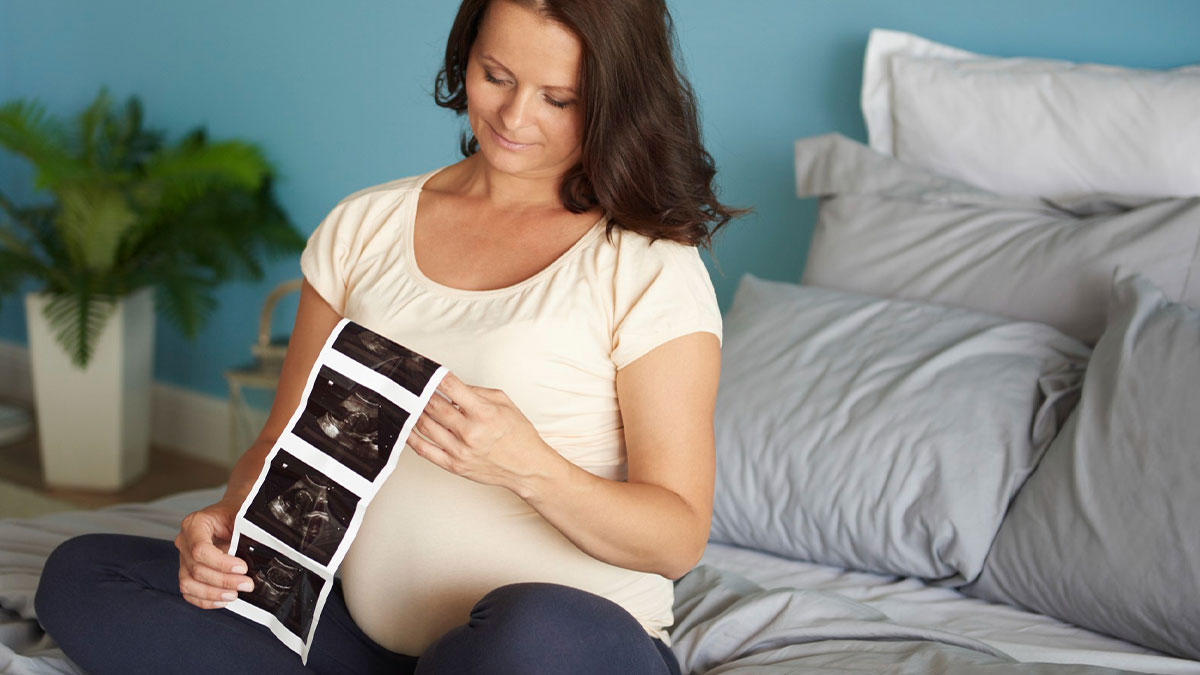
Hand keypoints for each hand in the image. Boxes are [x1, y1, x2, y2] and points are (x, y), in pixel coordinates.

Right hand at [174, 500, 254, 608]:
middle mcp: (185, 541)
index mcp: (195, 523)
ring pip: (189, 583)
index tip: (243, 568)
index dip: (221, 563)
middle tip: (247, 584)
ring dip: (213, 593)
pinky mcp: (186, 571)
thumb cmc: (235, 513)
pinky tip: (222, 600)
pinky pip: (189, 591)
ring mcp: (183, 557)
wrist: (228, 513)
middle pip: (197, 569)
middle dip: (223, 581)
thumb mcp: (242, 516)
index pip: (200, 549)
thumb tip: (263, 550)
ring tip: (235, 595)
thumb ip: (247, 532)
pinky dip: (204, 600)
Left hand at [408, 372, 559, 492]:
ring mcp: (460, 450)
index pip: (450, 388)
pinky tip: (407, 427)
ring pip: (426, 426)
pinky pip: (425, 450)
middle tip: (412, 385)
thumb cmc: (518, 436)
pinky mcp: (454, 465)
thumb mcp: (505, 403)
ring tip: (410, 402)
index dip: (434, 376)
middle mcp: (470, 432)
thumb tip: (452, 387)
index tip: (423, 370)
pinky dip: (412, 437)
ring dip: (415, 411)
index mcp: (484, 413)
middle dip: (421, 393)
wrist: (527, 467)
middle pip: (434, 406)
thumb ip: (477, 392)